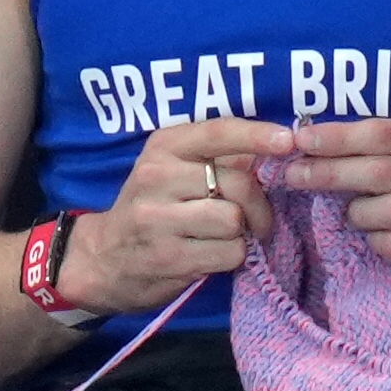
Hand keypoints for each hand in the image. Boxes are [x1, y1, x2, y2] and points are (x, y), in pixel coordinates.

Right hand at [55, 117, 292, 313]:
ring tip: (226, 238)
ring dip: (242, 234)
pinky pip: (228, 253)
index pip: (217, 132)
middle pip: (237, 183)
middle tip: (259, 220)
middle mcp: (156, 176)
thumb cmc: (153, 208)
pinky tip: (213, 255)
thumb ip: (217, 157)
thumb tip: (276, 146)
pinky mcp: (167, 257)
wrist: (103, 258)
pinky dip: (232, 257)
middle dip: (260, 205)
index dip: (257, 135)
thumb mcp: (173, 169)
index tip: (287, 140)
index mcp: (163, 147)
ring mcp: (158, 218)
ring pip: (234, 220)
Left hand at [282, 117, 390, 291]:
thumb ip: (388, 143)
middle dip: (330, 172)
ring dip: (356, 212)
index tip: (300, 140)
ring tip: (352, 213)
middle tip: (294, 176)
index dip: (339, 136)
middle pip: (381, 171)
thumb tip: (315, 138)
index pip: (386, 133)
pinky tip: (375, 235)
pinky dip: (374, 239)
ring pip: (387, 210)